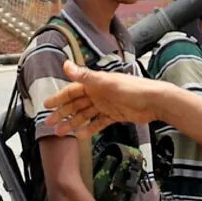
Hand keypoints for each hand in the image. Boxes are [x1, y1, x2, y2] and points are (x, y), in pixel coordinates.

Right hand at [45, 61, 162, 137]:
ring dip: (73, 123)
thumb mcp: (106, 83)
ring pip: (85, 115)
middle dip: (62, 113)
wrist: (155, 101)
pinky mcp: (114, 115)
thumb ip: (85, 76)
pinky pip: (98, 122)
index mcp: (95, 84)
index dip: (59, 97)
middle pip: (76, 104)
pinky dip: (90, 129)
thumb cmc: (132, 89)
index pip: (72, 90)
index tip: (46, 105)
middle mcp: (98, 93)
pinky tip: (81, 135)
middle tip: (49, 123)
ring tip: (61, 133)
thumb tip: (65, 64)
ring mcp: (106, 105)